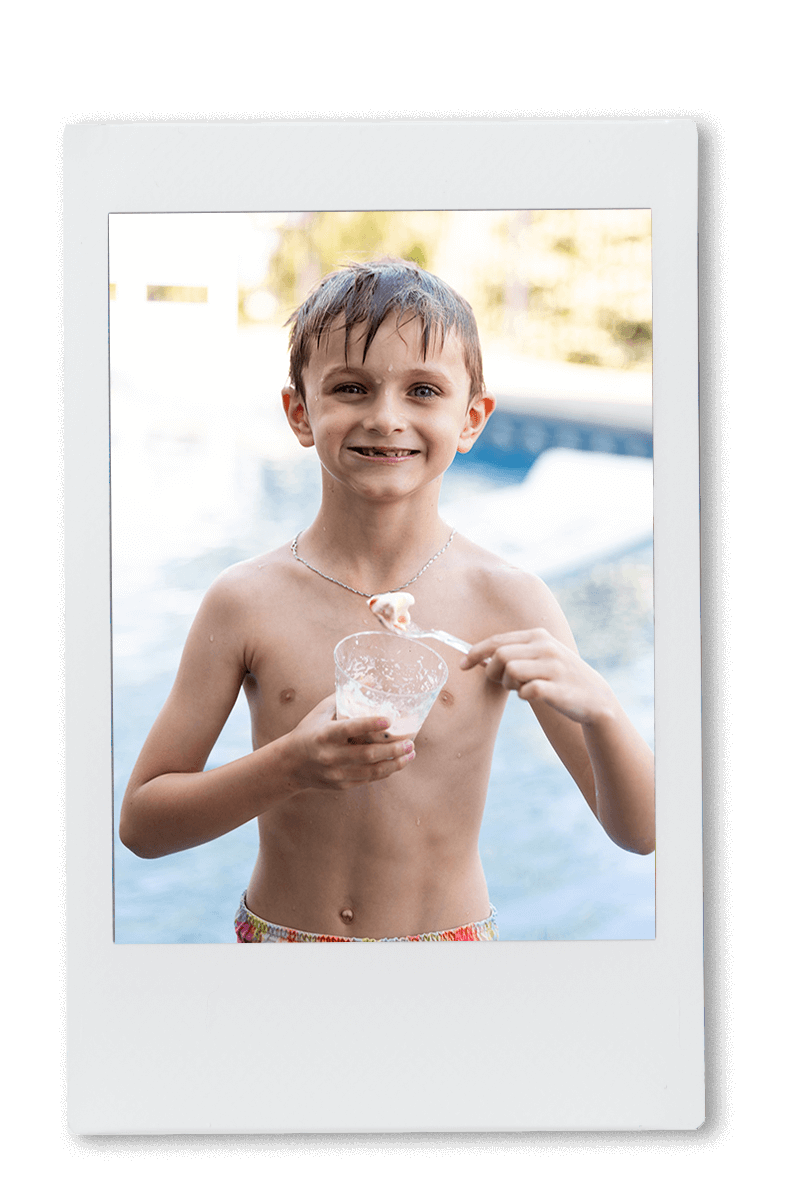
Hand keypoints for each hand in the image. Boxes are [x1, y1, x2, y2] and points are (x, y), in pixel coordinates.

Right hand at [284, 696, 415, 791]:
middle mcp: (330, 755)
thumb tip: (371, 679)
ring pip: (372, 771)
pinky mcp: (342, 785)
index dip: (370, 724)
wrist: (290, 765)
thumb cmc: (309, 731)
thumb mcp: (322, 711)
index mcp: (324, 734)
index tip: (389, 720)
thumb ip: (346, 696)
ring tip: (410, 754)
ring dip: (395, 763)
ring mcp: (336, 773)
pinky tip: (397, 763)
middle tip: (410, 742)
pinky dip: (385, 772)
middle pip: (367, 754)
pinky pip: (368, 780)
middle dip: (393, 749)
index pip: (350, 729)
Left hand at [460, 629, 616, 725]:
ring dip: (508, 684)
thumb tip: (478, 657)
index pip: (497, 640)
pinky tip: (531, 696)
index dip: (475, 652)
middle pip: (500, 655)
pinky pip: (526, 691)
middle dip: (492, 672)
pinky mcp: (558, 687)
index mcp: (538, 635)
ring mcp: (554, 666)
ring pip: (511, 671)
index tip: (462, 665)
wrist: (595, 698)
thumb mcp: (539, 656)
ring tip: (520, 688)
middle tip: (502, 682)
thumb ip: (513, 652)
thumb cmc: (558, 677)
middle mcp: (546, 647)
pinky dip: (523, 695)